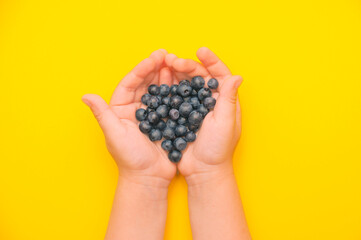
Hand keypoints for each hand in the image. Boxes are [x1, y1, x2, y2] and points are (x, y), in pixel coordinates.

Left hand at [82, 49, 175, 187]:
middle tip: (167, 55)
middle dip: (155, 68)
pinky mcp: (165, 120)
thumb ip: (102, 114)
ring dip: (166, 76)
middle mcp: (136, 109)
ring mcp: (152, 114)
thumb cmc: (130, 159)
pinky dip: (177, 91)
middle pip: (145, 83)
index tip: (154, 58)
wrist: (149, 178)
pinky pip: (171, 101)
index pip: (130, 83)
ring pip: (158, 90)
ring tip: (176, 63)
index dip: (141, 69)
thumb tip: (85, 96)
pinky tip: (183, 81)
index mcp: (121, 109)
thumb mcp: (114, 134)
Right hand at [165, 47, 242, 183]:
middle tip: (173, 59)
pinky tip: (160, 81)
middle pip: (199, 77)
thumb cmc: (218, 150)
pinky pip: (175, 97)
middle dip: (187, 65)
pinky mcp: (182, 115)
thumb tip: (237, 76)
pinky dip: (168, 88)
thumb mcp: (225, 124)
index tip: (200, 51)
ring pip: (185, 84)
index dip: (211, 61)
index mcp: (224, 101)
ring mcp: (195, 107)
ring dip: (176, 73)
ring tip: (164, 65)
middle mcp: (210, 101)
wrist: (203, 170)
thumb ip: (228, 100)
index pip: (219, 75)